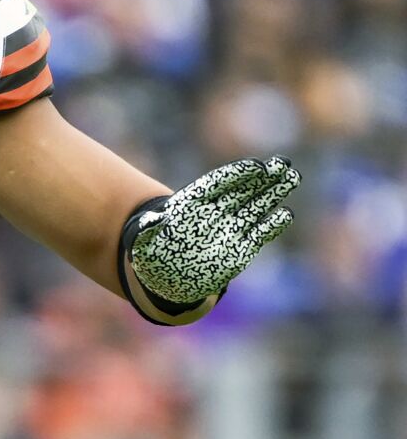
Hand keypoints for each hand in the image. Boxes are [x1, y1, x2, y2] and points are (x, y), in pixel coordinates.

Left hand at [130, 156, 298, 303]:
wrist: (168, 275)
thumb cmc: (155, 252)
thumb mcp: (145, 241)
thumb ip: (149, 230)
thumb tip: (150, 221)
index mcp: (192, 203)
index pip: (218, 184)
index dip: (237, 174)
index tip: (257, 165)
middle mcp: (215, 212)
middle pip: (242, 190)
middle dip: (263, 177)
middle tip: (283, 163)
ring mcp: (229, 229)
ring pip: (254, 207)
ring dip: (273, 194)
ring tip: (293, 176)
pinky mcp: (240, 249)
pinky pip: (258, 234)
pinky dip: (272, 225)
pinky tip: (286, 214)